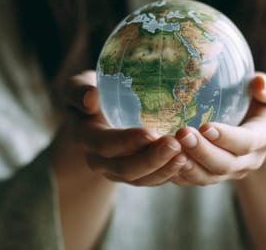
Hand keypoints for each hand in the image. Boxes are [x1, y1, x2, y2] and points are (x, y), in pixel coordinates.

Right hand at [52, 70, 188, 185]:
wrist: (96, 113)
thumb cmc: (91, 92)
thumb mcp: (78, 86)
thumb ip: (78, 91)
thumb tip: (90, 98)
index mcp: (86, 138)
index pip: (105, 145)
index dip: (127, 142)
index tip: (151, 133)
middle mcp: (101, 161)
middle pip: (125, 169)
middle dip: (151, 160)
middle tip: (175, 145)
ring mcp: (119, 171)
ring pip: (142, 180)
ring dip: (164, 170)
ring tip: (185, 156)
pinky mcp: (137, 174)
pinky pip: (153, 180)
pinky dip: (170, 174)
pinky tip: (187, 161)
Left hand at [171, 72, 265, 185]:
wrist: (259, 126)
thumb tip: (259, 83)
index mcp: (265, 138)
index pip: (247, 142)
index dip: (227, 138)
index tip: (206, 126)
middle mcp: (247, 161)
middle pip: (224, 164)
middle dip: (202, 151)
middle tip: (181, 134)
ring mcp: (228, 171)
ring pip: (206, 177)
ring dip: (187, 165)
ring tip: (167, 148)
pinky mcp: (209, 174)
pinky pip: (191, 179)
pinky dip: (175, 172)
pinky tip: (159, 159)